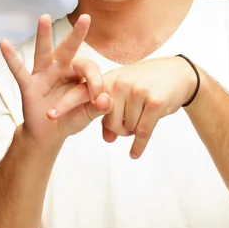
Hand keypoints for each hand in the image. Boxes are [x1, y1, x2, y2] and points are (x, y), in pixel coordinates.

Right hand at [0, 14, 113, 145]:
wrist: (51, 134)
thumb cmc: (72, 118)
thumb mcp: (90, 114)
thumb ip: (101, 107)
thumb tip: (105, 99)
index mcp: (79, 73)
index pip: (90, 68)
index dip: (96, 82)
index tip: (97, 99)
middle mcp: (61, 68)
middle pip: (70, 48)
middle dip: (78, 33)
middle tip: (86, 17)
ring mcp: (44, 74)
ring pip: (44, 51)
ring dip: (44, 35)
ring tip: (44, 17)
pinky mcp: (29, 85)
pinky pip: (19, 70)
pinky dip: (11, 58)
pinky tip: (4, 43)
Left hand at [48, 56, 197, 157]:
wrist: (180, 74)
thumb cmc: (149, 83)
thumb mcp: (127, 93)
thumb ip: (111, 113)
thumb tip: (107, 139)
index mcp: (109, 80)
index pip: (82, 93)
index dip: (65, 105)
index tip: (49, 116)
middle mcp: (121, 84)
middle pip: (109, 122)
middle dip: (120, 127)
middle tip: (132, 118)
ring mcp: (138, 93)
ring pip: (126, 128)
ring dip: (134, 130)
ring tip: (144, 117)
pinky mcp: (155, 103)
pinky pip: (142, 132)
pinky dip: (139, 145)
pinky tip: (135, 153)